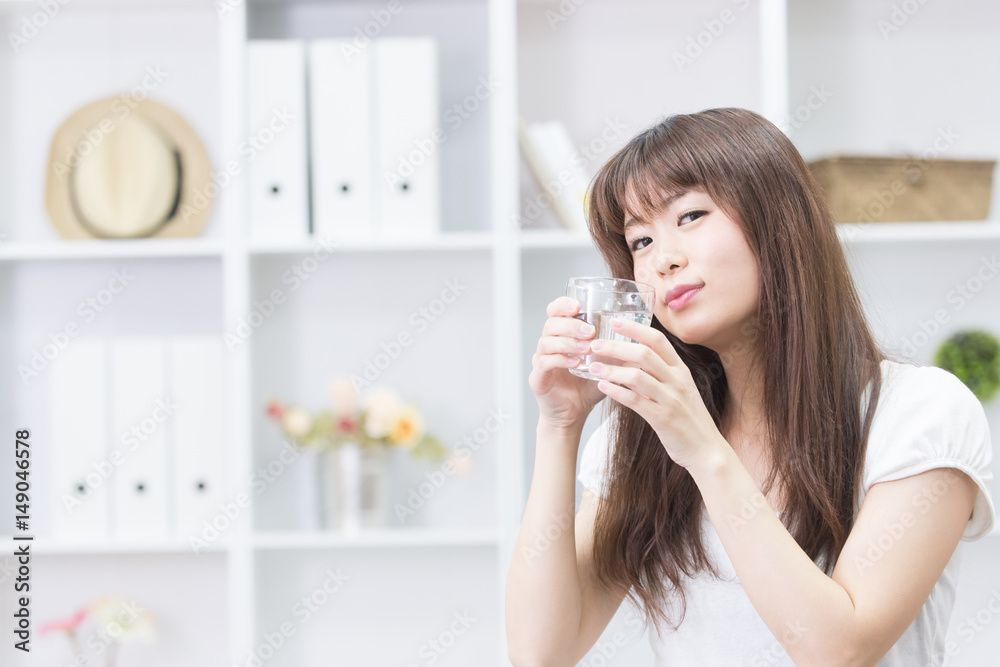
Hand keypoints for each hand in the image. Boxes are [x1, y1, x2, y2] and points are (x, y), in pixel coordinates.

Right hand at [528, 296, 606, 430]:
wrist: (574, 414)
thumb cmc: (587, 387)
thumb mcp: (606, 365)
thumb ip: (617, 351)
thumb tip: (642, 340)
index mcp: (562, 335)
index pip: (555, 311)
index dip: (563, 304)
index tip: (578, 305)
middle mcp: (548, 344)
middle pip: (551, 323)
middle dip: (571, 325)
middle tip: (591, 332)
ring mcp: (540, 359)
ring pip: (546, 341)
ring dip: (567, 342)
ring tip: (586, 348)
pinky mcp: (537, 377)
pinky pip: (545, 362)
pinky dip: (561, 360)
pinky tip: (576, 363)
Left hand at [587, 317, 725, 469]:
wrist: (707, 450)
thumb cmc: (690, 419)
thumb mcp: (680, 389)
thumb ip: (661, 374)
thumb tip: (633, 359)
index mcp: (681, 370)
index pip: (658, 340)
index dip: (635, 328)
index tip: (615, 321)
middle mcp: (677, 380)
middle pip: (644, 354)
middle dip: (616, 346)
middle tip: (595, 344)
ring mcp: (671, 399)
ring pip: (637, 376)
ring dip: (611, 370)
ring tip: (593, 366)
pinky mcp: (663, 418)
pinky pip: (635, 401)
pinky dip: (616, 392)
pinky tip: (602, 387)